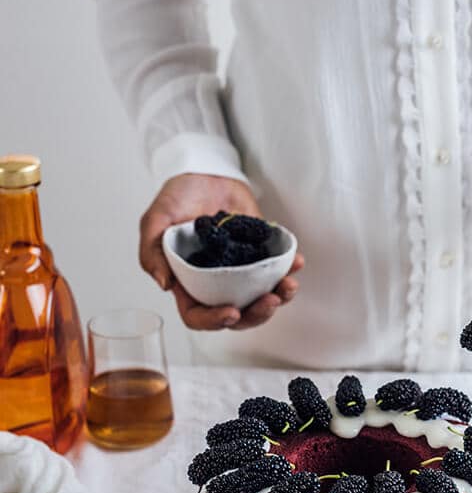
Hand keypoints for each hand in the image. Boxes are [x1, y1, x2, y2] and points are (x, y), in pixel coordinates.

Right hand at [139, 173, 303, 329]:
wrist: (206, 171)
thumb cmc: (177, 196)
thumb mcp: (155, 220)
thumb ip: (151, 252)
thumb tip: (165, 284)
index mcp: (188, 283)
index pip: (198, 315)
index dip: (214, 320)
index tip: (231, 312)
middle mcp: (216, 283)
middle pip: (237, 315)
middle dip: (256, 314)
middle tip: (270, 300)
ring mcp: (240, 271)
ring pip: (260, 298)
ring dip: (278, 298)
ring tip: (289, 286)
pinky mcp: (260, 254)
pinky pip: (277, 270)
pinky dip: (289, 270)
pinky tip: (297, 263)